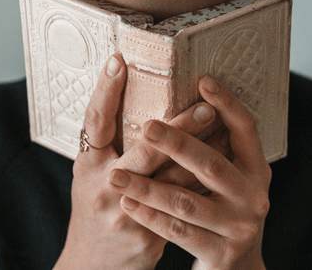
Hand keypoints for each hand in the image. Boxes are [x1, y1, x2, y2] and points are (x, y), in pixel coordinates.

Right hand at [53, 55, 221, 269]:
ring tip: (225, 131)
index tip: (118, 60)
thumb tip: (137, 93)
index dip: (105, 90)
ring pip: (173, 179)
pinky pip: (183, 205)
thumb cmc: (96, 208)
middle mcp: (103, 187)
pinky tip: (222, 165)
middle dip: (179, 128)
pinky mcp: (147, 236)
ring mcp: (125, 214)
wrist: (93, 267)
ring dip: (203, 153)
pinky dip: (203, 182)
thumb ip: (111, 143)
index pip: (94, 121)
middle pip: (145, 151)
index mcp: (86, 166)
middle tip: (205, 105)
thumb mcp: (91, 174)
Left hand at [108, 75, 271, 269]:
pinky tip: (129, 203)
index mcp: (257, 169)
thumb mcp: (229, 179)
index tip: (202, 80)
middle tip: (148, 127)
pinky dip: (150, 216)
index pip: (245, 128)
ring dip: (148, 188)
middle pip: (212, 163)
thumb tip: (184, 101)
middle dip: (178, 143)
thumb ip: (214, 149)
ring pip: (186, 201)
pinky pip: (178, 232)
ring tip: (116, 176)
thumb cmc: (223, 211)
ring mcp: (239, 227)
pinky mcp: (221, 253)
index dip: (227, 103)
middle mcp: (254, 196)